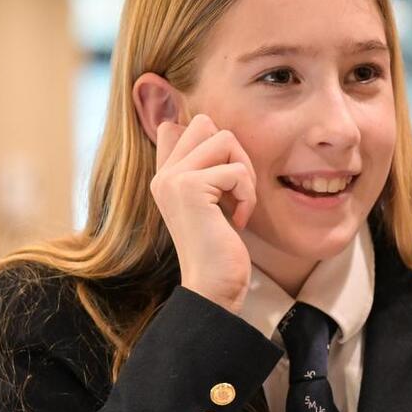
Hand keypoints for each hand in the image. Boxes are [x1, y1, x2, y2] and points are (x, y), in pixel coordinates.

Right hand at [150, 114, 256, 312]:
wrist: (213, 287)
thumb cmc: (220, 250)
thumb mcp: (213, 205)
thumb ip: (208, 171)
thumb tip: (217, 134)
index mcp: (165, 177)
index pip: (175, 127)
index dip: (207, 138)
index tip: (223, 177)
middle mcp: (164, 175)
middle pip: (205, 124)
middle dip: (235, 152)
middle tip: (238, 188)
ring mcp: (173, 179)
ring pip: (224, 139)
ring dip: (244, 172)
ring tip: (239, 204)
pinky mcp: (190, 188)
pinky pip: (237, 171)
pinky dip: (248, 195)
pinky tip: (239, 221)